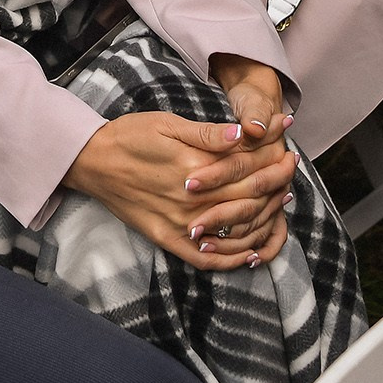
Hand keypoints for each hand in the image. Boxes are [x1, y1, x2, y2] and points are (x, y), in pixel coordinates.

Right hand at [64, 96, 294, 271]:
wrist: (92, 162)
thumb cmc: (130, 136)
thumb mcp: (168, 123)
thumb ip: (208, 133)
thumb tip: (246, 133)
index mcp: (194, 168)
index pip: (249, 166)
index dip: (273, 156)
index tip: (287, 144)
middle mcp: (192, 201)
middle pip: (250, 197)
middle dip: (277, 182)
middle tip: (290, 169)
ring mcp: (181, 225)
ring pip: (237, 229)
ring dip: (266, 218)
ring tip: (279, 201)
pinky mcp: (169, 240)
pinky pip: (209, 258)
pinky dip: (234, 258)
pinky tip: (253, 252)